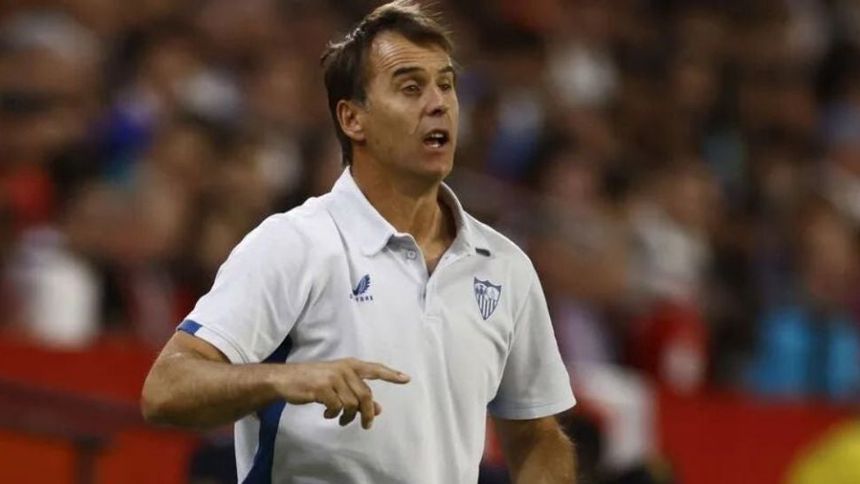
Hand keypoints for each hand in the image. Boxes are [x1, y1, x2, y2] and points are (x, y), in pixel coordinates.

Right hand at [276, 358, 409, 428]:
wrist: (286, 379)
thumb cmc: (313, 380)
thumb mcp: (338, 383)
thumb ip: (357, 393)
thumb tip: (378, 409)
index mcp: (350, 364)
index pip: (375, 369)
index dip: (391, 374)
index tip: (406, 379)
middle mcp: (344, 369)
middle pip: (365, 395)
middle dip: (367, 413)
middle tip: (366, 425)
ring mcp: (333, 378)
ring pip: (351, 404)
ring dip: (347, 416)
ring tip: (339, 418)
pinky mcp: (322, 388)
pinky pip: (336, 407)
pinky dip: (334, 414)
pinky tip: (327, 414)